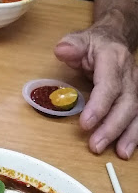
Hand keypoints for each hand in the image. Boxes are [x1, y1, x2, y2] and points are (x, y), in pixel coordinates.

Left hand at [54, 29, 137, 158]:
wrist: (114, 39)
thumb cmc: (94, 44)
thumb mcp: (80, 39)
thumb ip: (71, 46)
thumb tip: (62, 50)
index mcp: (114, 59)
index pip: (109, 84)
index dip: (99, 105)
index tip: (85, 124)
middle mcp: (130, 74)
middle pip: (127, 102)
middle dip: (112, 127)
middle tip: (96, 145)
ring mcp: (137, 86)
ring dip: (130, 134)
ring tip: (121, 153)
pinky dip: (136, 133)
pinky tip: (129, 149)